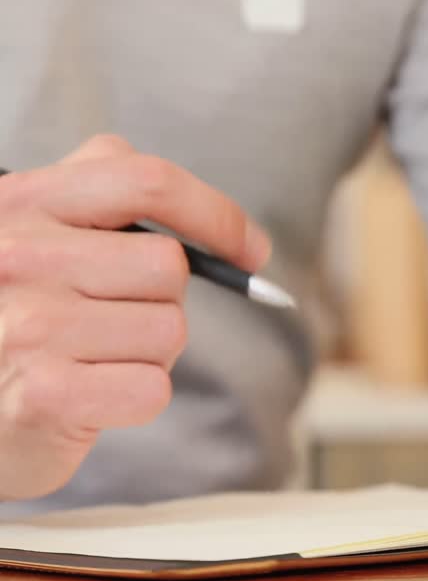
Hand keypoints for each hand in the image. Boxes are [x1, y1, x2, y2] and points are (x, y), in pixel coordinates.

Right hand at [0, 135, 269, 500]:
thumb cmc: (17, 315)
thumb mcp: (38, 232)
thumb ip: (103, 190)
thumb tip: (220, 223)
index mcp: (20, 202)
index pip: (147, 181)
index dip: (217, 214)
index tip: (251, 250)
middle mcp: (15, 257)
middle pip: (170, 267)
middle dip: (163, 301)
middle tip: (113, 322)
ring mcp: (25, 326)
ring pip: (169, 329)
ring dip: (150, 353)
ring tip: (92, 359)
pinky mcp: (42, 396)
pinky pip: (153, 388)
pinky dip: (137, 398)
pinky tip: (90, 397)